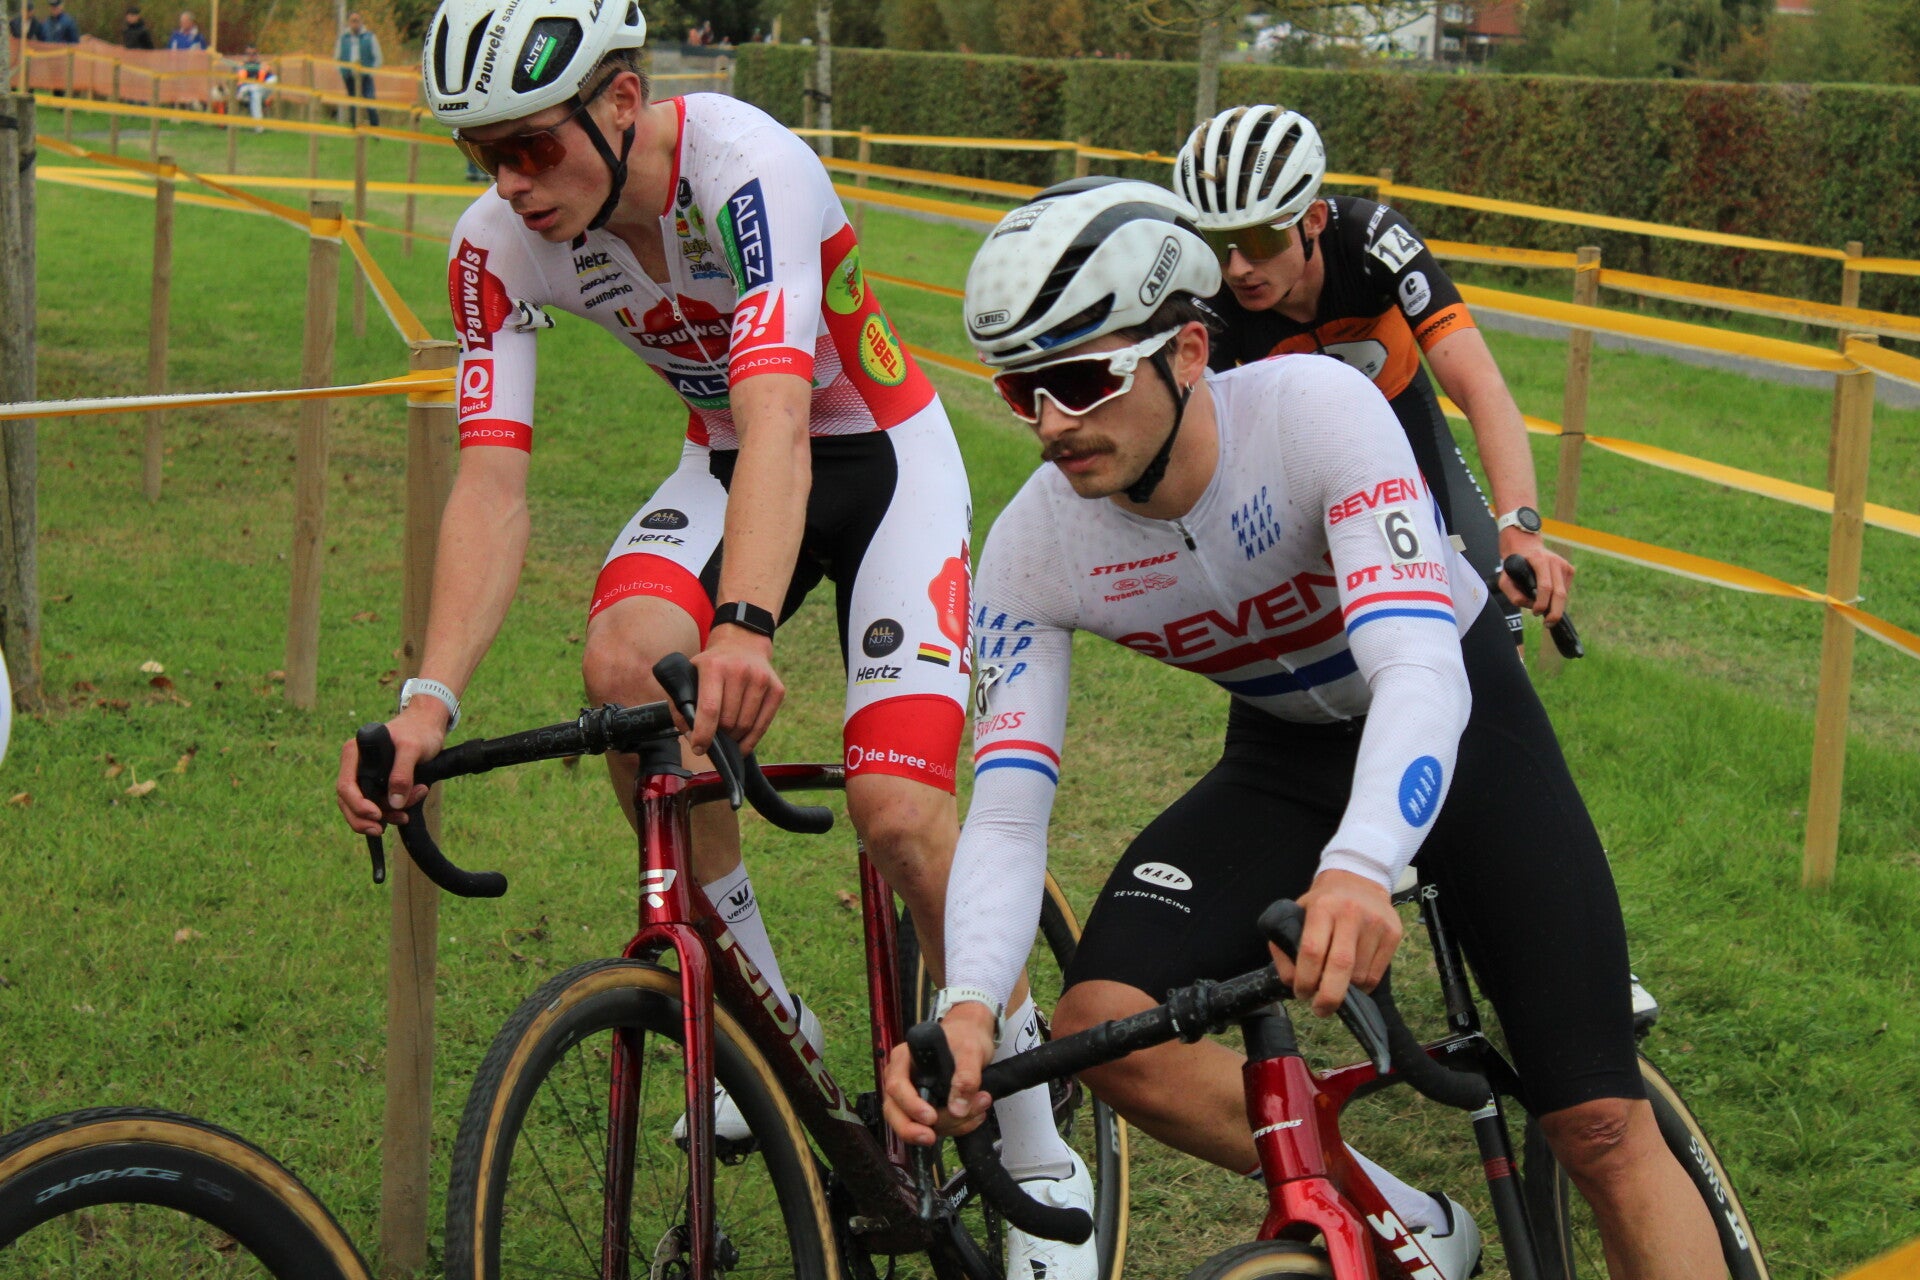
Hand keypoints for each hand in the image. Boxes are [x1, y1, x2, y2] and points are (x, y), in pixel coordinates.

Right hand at [333, 701, 447, 835]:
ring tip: (405, 816)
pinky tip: (405, 813)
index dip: (357, 804)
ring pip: (363, 806)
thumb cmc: (419, 731)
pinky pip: (377, 804)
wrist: (429, 725)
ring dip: (383, 816)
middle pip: (349, 801)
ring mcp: (365, 775)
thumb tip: (394, 803)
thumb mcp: (413, 748)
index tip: (375, 815)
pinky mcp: (378, 783)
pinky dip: (390, 812)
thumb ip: (403, 773)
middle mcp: (355, 766)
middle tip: (381, 830)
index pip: (346, 785)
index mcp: (354, 753)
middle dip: (364, 818)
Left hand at [688, 626, 782, 753]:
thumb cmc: (712, 666)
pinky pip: (763, 725)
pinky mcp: (777, 689)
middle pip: (728, 721)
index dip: (703, 734)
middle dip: (719, 735)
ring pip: (746, 726)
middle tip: (713, 735)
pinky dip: (751, 739)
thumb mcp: (690, 675)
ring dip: (734, 737)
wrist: (743, 644)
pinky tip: (741, 741)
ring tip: (726, 735)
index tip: (698, 749)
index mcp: (714, 666)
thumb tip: (690, 735)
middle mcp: (740, 671)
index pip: (710, 709)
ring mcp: (761, 679)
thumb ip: (681, 704)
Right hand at [881, 1003, 996, 1146]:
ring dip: (947, 1126)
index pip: (896, 1086)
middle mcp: (902, 1079)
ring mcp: (911, 1096)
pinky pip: (932, 1127)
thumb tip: (957, 1109)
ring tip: (978, 1112)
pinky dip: (954, 1128)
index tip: (930, 1118)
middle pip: (894, 1111)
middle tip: (932, 1139)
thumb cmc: (965, 1037)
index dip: (910, 1105)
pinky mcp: (925, 1108)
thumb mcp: (970, 1051)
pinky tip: (973, 1117)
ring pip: (915, 1124)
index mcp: (904, 1059)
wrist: (972, 1037)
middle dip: (913, 1129)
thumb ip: (966, 1076)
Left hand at [1268, 870, 1400, 1017]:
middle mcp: (1350, 913)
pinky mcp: (1393, 933)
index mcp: (1322, 907)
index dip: (1304, 979)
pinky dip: (1363, 985)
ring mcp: (1375, 923)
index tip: (1301, 993)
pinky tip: (1353, 976)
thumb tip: (1291, 982)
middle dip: (1329, 996)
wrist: (1359, 879)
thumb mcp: (1297, 913)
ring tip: (1336, 981)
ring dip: (1346, 989)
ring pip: (1360, 975)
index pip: (1311, 950)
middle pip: (1341, 965)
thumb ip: (1286, 946)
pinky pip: (1377, 974)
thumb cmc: (1323, 903)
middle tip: (1320, 1010)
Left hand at [1497, 530, 1574, 625]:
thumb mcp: (1505, 578)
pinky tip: (1548, 595)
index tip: (1535, 612)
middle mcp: (1554, 561)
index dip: (1542, 603)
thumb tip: (1529, 604)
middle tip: (1548, 623)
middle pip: (1560, 593)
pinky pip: (1565, 589)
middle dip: (1555, 612)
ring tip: (1544, 609)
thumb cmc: (1514, 565)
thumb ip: (1513, 594)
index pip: (1545, 587)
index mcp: (1539, 560)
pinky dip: (1557, 597)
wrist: (1525, 545)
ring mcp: (1564, 564)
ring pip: (1564, 593)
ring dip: (1555, 605)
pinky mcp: (1569, 569)